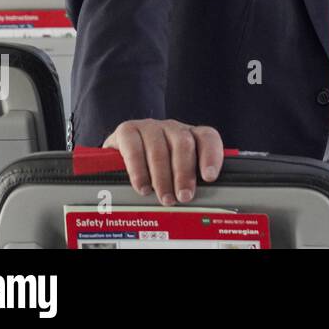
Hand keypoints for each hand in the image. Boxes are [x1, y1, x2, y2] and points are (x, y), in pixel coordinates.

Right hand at [103, 119, 223, 204]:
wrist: (117, 154)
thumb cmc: (153, 167)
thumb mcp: (174, 172)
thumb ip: (188, 181)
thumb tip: (200, 202)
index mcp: (190, 135)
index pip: (207, 137)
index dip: (211, 156)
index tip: (209, 177)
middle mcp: (172, 128)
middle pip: (183, 144)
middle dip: (184, 173)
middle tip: (183, 196)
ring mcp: (150, 127)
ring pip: (159, 150)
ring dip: (162, 178)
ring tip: (165, 198)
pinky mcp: (127, 130)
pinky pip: (134, 150)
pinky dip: (139, 172)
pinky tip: (142, 187)